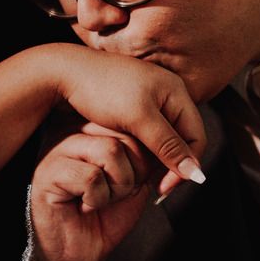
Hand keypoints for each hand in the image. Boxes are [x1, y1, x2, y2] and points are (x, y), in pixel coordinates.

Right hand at [20, 119, 154, 260]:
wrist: (80, 253)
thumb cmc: (105, 215)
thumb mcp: (138, 176)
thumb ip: (151, 153)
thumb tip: (172, 141)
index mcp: (93, 123)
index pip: (135, 122)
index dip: (147, 158)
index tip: (134, 180)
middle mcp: (72, 127)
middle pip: (126, 134)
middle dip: (135, 173)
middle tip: (116, 194)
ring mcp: (56, 148)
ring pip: (111, 150)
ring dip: (118, 186)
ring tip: (101, 199)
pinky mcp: (48, 173)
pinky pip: (92, 177)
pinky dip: (98, 200)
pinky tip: (84, 206)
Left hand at [49, 44, 207, 197]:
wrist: (62, 73)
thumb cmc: (100, 89)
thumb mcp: (138, 118)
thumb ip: (168, 145)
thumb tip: (195, 173)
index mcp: (176, 90)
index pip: (196, 136)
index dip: (186, 165)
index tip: (164, 187)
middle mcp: (167, 93)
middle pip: (182, 139)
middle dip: (169, 164)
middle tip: (149, 185)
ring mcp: (149, 99)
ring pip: (163, 139)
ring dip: (154, 159)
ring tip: (136, 174)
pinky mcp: (132, 106)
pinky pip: (147, 134)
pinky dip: (140, 150)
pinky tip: (126, 159)